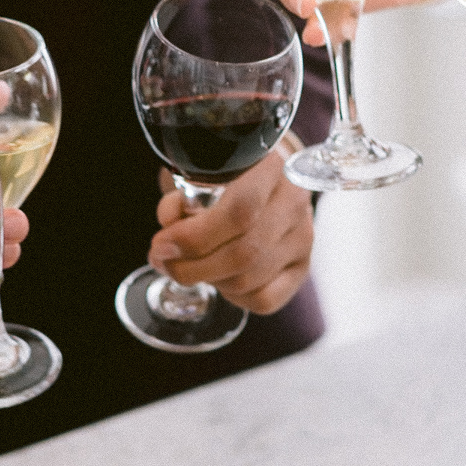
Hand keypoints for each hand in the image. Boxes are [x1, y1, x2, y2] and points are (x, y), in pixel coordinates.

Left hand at [146, 149, 314, 313]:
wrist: (263, 177)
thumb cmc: (225, 174)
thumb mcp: (198, 173)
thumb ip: (180, 197)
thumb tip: (170, 224)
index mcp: (270, 166)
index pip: (239, 212)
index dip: (195, 237)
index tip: (162, 244)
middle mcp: (294, 201)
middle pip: (244, 253)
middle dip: (192, 267)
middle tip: (164, 262)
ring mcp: (303, 236)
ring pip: (249, 280)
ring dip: (208, 280)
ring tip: (187, 267)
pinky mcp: (303, 265)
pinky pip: (264, 299)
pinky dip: (233, 296)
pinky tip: (220, 277)